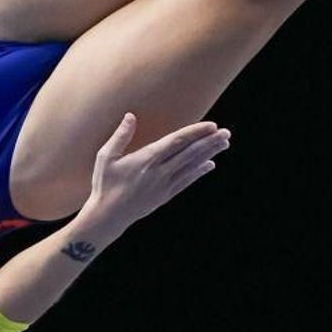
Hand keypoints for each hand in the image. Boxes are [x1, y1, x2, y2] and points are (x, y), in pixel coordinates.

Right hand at [82, 113, 230, 232]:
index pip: (177, 142)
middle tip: (226, 133)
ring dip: (209, 154)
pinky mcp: (165, 195)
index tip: (211, 126)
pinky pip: (186, 181)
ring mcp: (164, 185)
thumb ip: (120, 136)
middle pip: (190, 153)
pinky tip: (210, 164)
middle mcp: (159, 172)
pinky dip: (199, 172)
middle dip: (209, 142)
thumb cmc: (104, 184)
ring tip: (224, 144)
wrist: (108, 215)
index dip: (195, 132)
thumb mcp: (106, 157)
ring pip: (191, 166)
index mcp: (146, 159)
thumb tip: (130, 116)